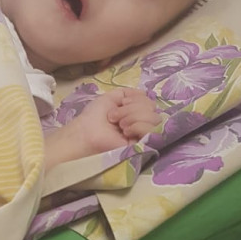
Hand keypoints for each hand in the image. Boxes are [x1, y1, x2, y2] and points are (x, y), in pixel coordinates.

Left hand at [44, 89, 159, 169]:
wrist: (86, 133)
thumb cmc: (94, 117)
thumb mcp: (111, 98)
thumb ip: (128, 93)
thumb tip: (144, 93)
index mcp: (135, 113)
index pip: (150, 102)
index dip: (138, 99)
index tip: (122, 103)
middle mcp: (141, 123)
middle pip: (153, 108)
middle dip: (132, 108)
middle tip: (114, 117)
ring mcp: (143, 135)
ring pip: (155, 118)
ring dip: (133, 116)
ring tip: (119, 125)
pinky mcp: (144, 146)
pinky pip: (153, 131)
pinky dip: (138, 126)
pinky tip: (125, 131)